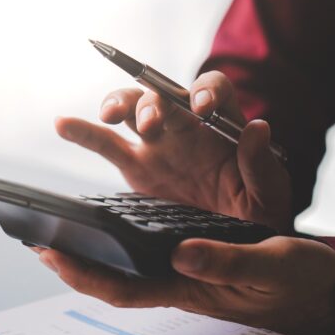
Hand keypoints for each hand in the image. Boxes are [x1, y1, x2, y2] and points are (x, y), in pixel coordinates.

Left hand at [34, 236, 334, 334]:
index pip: (125, 289)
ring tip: (53, 226)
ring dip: (88, 246)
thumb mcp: (270, 266)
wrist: (321, 285)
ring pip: (124, 261)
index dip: (85, 276)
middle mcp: (176, 278)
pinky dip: (117, 233)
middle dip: (73, 261)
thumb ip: (228, 261)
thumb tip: (182, 254)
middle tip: (35, 240)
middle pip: (113, 276)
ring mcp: (181, 266)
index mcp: (191, 288)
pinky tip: (100, 219)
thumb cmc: (298, 280)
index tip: (52, 257)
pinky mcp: (191, 249)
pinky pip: (145, 246)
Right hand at [55, 71, 291, 230]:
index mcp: (221, 124)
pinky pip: (103, 143)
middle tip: (151, 124)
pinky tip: (62, 123)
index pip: (212, 89)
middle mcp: (186, 126)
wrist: (235, 246)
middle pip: (163, 94)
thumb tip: (257, 127)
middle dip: (154, 103)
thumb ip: (263, 165)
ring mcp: (157, 144)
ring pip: (131, 109)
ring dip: (119, 105)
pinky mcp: (135, 167)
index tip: (201, 108)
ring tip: (110, 117)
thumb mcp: (272, 194)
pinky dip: (82, 131)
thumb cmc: (258, 214)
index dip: (205, 91)